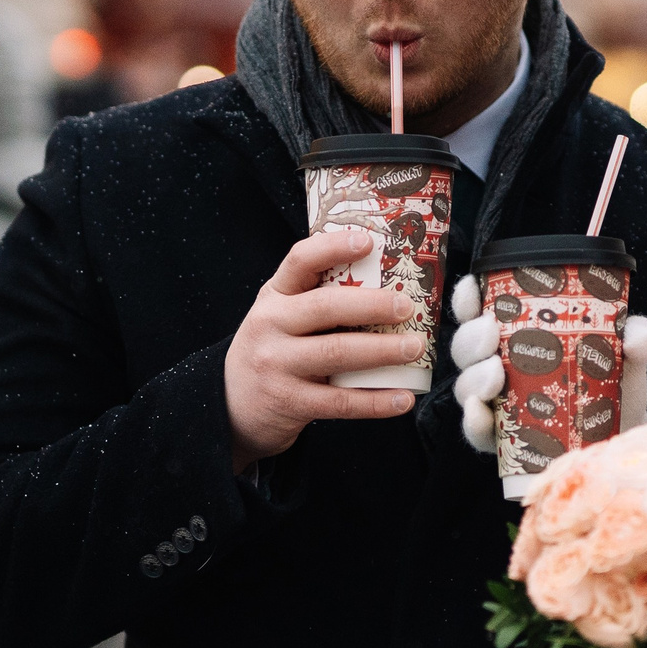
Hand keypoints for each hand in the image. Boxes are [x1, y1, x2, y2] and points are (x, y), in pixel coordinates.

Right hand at [225, 227, 424, 469]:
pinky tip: (402, 398)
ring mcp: (277, 364)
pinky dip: (376, 402)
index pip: (301, 260)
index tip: (369, 242)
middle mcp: (271, 325)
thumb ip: (317, 298)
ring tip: (415, 348)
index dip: (334, 247)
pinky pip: (340, 402)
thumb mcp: (281, 315)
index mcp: (274, 295)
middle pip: (326, 307)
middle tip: (407, 307)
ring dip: (382, 351)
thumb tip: (388, 280)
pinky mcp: (290, 402)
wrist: (231, 405)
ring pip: (337, 353)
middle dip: (373, 305)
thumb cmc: (274, 349)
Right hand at [447, 274, 646, 461]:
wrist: (625, 440)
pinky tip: (481, 413)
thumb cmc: (614, 388)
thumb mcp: (627, 355)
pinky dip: (473, 421)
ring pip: (466, 387)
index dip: (467, 298)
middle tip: (490, 331)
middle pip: (467, 348)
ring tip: (495, 374)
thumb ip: (637, 336)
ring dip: (473, 377)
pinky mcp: (505, 444)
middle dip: (470, 337)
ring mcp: (498, 406)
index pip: (481, 312)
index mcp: (518, 337)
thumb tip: (637, 336)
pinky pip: (477, 432)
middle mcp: (500, 369)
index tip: (471, 288)